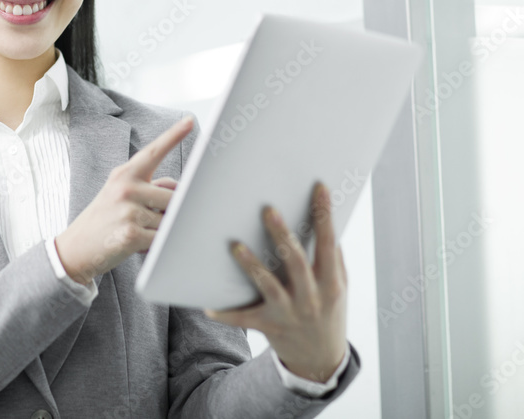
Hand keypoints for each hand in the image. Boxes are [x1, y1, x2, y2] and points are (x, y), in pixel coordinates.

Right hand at [54, 116, 194, 285]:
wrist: (74, 249)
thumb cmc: (103, 220)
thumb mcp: (119, 194)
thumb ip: (149, 186)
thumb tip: (182, 189)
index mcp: (124, 174)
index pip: (153, 152)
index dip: (173, 136)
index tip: (189, 120)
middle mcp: (126, 188)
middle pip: (173, 196)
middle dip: (169, 211)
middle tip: (146, 220)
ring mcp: (128, 211)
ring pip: (170, 220)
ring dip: (161, 230)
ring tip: (137, 232)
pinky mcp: (131, 234)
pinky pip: (162, 239)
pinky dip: (157, 245)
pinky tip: (137, 244)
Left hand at [203, 182, 347, 382]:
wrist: (321, 359)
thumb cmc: (327, 310)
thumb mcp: (338, 286)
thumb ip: (330, 257)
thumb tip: (321, 218)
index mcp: (331, 282)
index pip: (329, 243)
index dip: (324, 216)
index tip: (318, 187)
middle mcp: (312, 298)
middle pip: (296, 262)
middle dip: (281, 235)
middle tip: (267, 209)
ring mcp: (289, 314)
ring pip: (268, 286)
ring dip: (251, 265)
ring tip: (235, 245)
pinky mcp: (268, 327)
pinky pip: (243, 317)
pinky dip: (225, 312)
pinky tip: (208, 304)